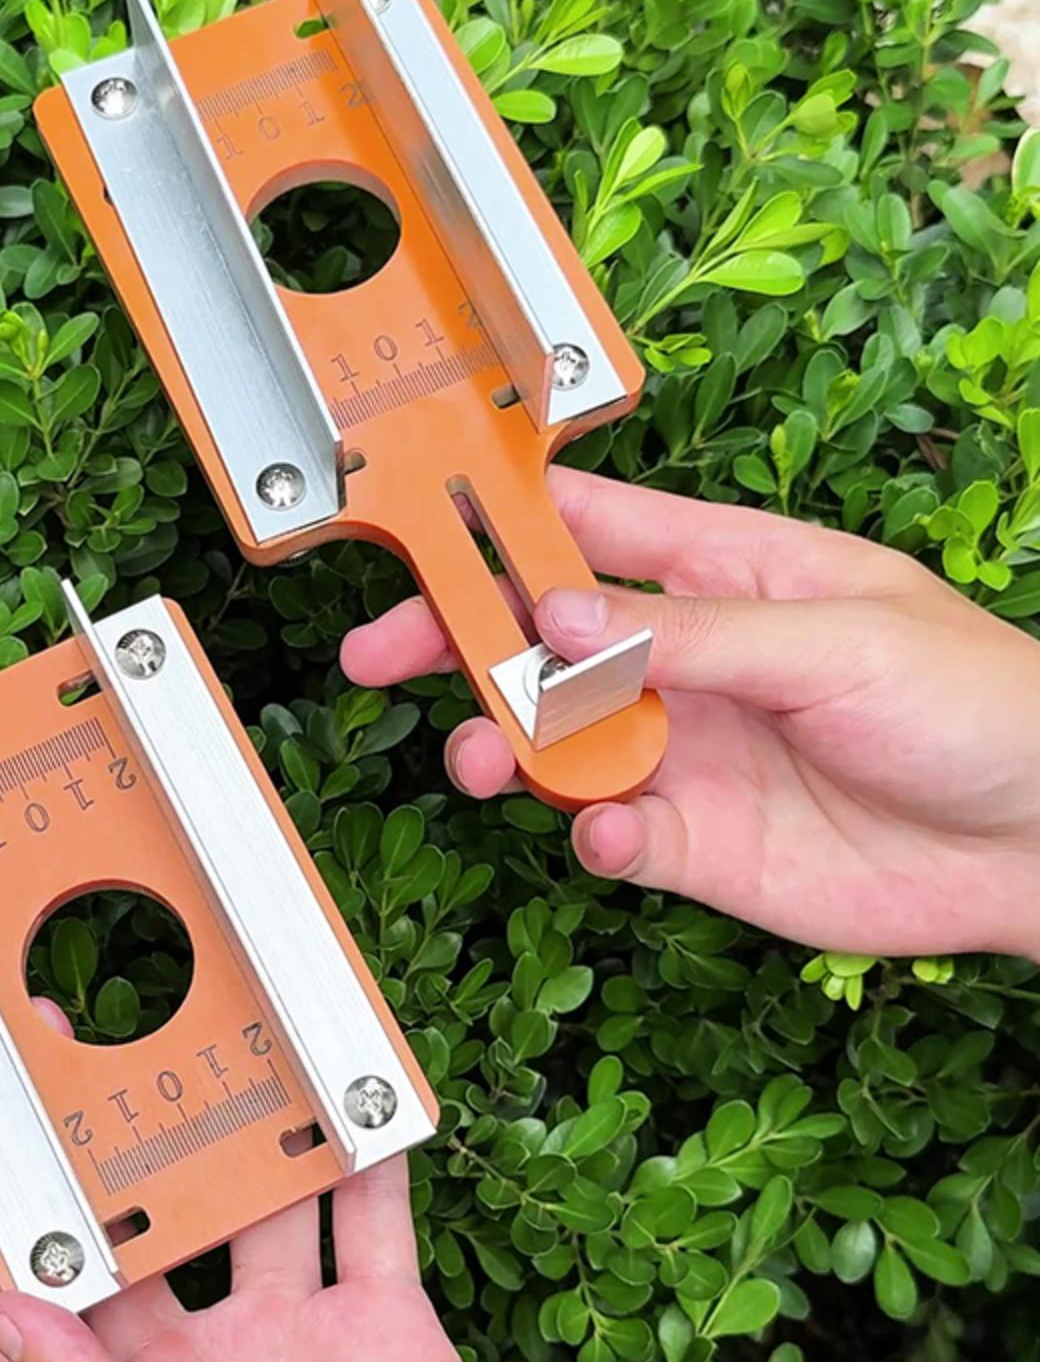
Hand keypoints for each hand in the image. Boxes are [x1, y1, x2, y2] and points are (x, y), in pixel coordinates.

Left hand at [0, 1007, 491, 1361]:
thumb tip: (2, 1306)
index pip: (33, 1303)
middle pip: (144, 1226)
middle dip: (115, 1142)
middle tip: (80, 1050)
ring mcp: (294, 1340)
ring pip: (266, 1203)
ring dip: (255, 1131)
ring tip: (229, 1049)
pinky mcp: (383, 1331)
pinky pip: (374, 1222)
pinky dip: (376, 1160)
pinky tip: (362, 1096)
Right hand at [341, 466, 1039, 961]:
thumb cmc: (976, 702)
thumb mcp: (837, 637)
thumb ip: (692, 630)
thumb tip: (559, 610)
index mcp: (719, 574)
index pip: (582, 530)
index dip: (498, 521)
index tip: (421, 524)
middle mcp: (683, 659)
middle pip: (539, 637)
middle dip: (458, 639)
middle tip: (385, 653)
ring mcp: (683, 750)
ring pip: (553, 740)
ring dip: (507, 745)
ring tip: (487, 760)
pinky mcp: (693, 839)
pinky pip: (611, 833)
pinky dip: (595, 835)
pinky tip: (615, 834)